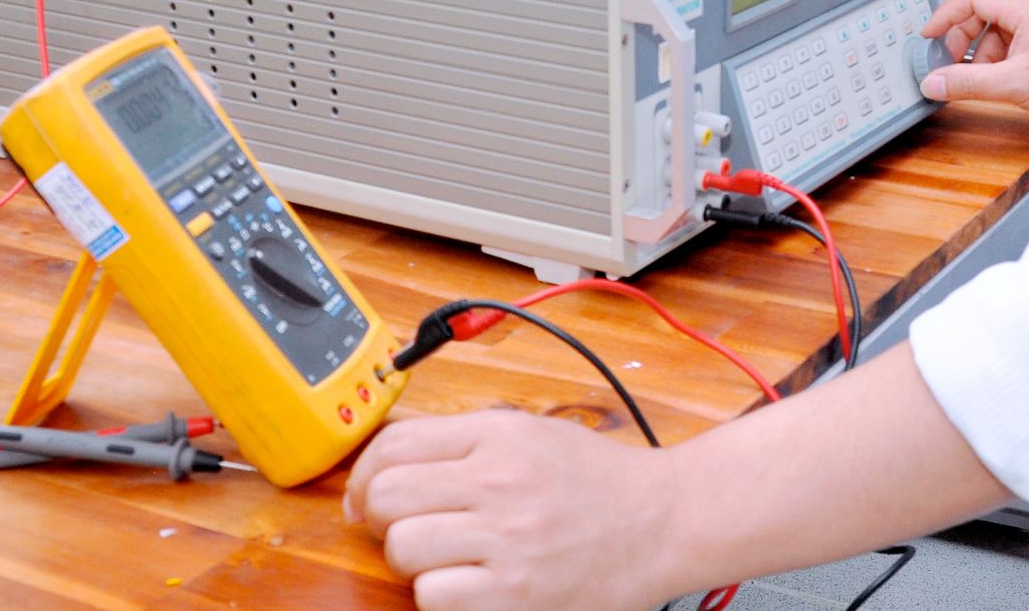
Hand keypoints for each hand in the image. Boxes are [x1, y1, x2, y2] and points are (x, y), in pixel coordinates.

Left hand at [345, 409, 674, 609]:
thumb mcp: (533, 435)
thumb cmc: (599, 482)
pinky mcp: (513, 595)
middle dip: (384, 518)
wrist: (664, 522)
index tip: (366, 497)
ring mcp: (506, 540)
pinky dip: (443, 597)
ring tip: (449, 559)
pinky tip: (473, 586)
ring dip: (415, 561)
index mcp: (500, 434)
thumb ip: (467, 441)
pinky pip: (433, 598)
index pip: (394, 444)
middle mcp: (499, 480)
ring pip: (403, 550)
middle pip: (387, 496)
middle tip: (407, 529)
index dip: (364, 475)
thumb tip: (390, 464)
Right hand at [918, 0, 1028, 123]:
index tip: (928, 35)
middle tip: (949, 64)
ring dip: (979, 58)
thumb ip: (968, 83)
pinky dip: (997, 66)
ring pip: (994, 35)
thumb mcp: (1013, 83)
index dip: (946, 15)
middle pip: (980, 15)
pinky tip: (998, 85)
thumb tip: (935, 82)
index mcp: (1023, 9)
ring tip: (977, 81)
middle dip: (961, 40)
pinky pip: (1009, 50)